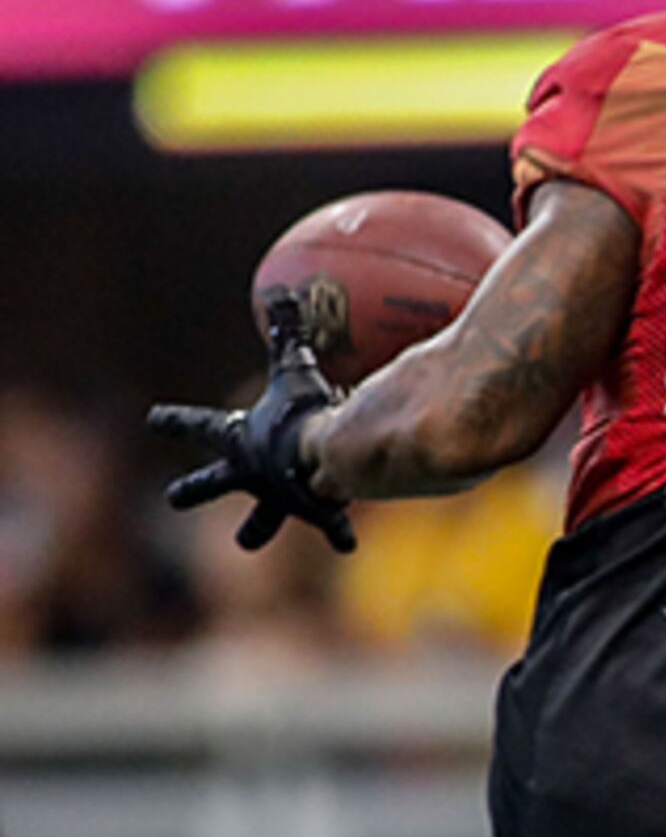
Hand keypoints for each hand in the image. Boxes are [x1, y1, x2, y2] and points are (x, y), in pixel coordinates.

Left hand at [151, 291, 354, 553]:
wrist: (328, 459)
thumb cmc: (302, 413)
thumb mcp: (293, 368)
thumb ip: (289, 333)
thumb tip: (281, 291)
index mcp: (238, 440)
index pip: (198, 425)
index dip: (175, 420)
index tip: (152, 418)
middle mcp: (251, 474)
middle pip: (212, 484)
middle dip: (192, 489)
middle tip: (172, 498)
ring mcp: (279, 499)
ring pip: (259, 520)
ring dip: (253, 529)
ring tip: (246, 540)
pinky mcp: (316, 514)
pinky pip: (329, 525)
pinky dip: (336, 532)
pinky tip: (344, 545)